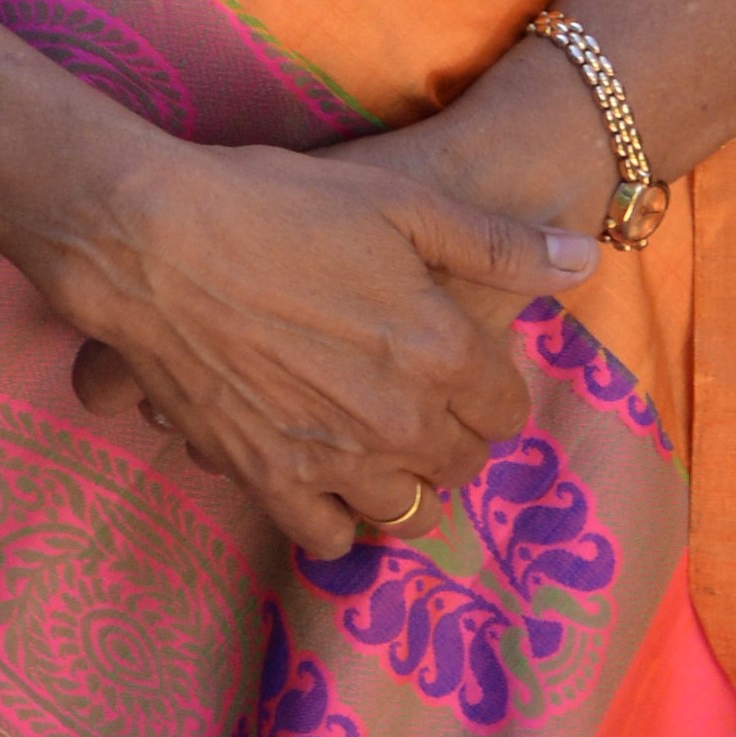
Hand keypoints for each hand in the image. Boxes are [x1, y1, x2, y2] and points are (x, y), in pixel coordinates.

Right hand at [32, 136, 596, 560]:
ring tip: (372, 439)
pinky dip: (336, 518)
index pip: (506, 410)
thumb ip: (497, 242)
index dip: (486, 386)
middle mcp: (401, 421)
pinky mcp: (269, 479)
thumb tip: (585, 258)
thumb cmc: (274, 203)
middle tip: (413, 394)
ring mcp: (334, 459)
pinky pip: (328, 536)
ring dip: (402, 481)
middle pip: (460, 463)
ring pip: (405, 509)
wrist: (150, 238)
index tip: (457, 362)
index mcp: (442, 351)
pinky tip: (323, 477)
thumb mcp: (397, 200)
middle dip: (450, 434)